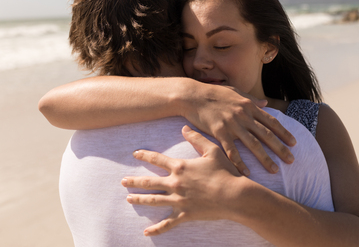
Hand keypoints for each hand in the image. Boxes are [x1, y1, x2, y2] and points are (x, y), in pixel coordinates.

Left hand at [122, 125, 242, 235]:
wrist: (234, 196)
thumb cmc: (225, 172)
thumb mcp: (212, 150)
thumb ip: (197, 138)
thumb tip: (184, 127)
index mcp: (181, 167)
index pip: (157, 159)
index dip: (145, 155)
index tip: (135, 154)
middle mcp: (175, 183)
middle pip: (149, 182)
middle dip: (134, 181)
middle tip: (123, 181)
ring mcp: (179, 200)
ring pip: (153, 200)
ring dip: (139, 199)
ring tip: (128, 199)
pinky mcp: (185, 214)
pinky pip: (167, 223)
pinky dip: (156, 229)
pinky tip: (146, 232)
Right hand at [181, 82, 295, 174]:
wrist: (193, 95)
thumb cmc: (214, 93)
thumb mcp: (235, 92)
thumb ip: (251, 99)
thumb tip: (265, 103)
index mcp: (249, 106)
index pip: (271, 121)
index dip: (284, 133)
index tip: (294, 143)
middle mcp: (244, 115)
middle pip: (266, 134)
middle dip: (280, 148)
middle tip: (292, 160)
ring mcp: (232, 124)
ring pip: (253, 144)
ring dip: (265, 158)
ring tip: (274, 170)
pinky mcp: (219, 131)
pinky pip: (232, 150)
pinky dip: (239, 162)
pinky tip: (246, 172)